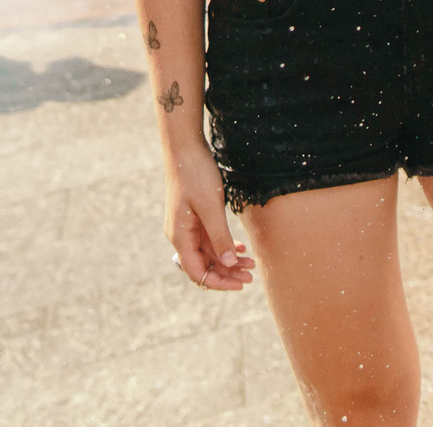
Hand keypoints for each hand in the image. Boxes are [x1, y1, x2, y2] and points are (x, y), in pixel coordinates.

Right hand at [164, 143, 252, 290]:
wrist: (185, 148)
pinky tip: (242, 249)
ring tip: (252, 264)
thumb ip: (219, 236)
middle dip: (228, 273)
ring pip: (209, 252)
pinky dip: (225, 245)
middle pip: (204, 264)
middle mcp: (181, 235)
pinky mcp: (195, 216)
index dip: (218, 282)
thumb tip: (229, 263)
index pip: (197, 272)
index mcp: (180, 236)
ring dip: (229, 259)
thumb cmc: (196, 175)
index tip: (240, 284)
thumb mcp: (211, 206)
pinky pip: (210, 238)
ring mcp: (188, 226)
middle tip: (252, 276)